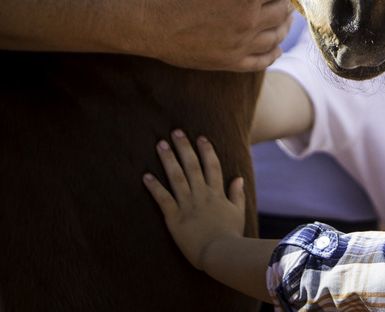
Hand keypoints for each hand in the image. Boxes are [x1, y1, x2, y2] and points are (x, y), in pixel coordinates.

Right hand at [137, 0, 293, 71]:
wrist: (147, 20)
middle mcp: (249, 22)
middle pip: (283, 12)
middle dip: (288, 2)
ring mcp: (240, 45)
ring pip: (276, 37)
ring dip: (285, 27)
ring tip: (286, 19)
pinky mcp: (228, 62)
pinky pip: (261, 61)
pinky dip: (273, 54)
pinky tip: (276, 49)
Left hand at [143, 130, 244, 270]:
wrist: (220, 253)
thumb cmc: (230, 235)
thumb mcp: (238, 212)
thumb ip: (237, 194)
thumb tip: (238, 178)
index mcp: (216, 193)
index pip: (212, 165)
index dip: (206, 150)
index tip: (201, 137)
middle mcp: (202, 194)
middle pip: (192, 166)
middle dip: (184, 147)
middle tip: (176, 132)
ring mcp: (187, 204)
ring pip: (176, 177)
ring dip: (168, 159)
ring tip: (160, 145)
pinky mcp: (175, 217)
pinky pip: (163, 199)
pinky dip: (154, 187)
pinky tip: (145, 175)